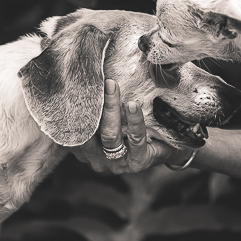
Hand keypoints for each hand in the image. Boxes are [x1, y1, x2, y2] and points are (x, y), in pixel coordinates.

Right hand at [68, 79, 193, 173]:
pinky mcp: (138, 162)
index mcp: (86, 150)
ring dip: (110, 108)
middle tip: (96, 80)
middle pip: (88, 131)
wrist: (166, 149)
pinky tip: (132, 104)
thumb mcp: (111, 120)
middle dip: (92, 104)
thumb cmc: (132, 130)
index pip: (74, 129)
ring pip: (109, 135)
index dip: (73, 108)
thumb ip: (97, 108)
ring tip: (112, 86)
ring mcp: (117, 163)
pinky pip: (135, 139)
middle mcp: (97, 160)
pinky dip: (134, 120)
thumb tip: (84, 77)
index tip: (73, 85)